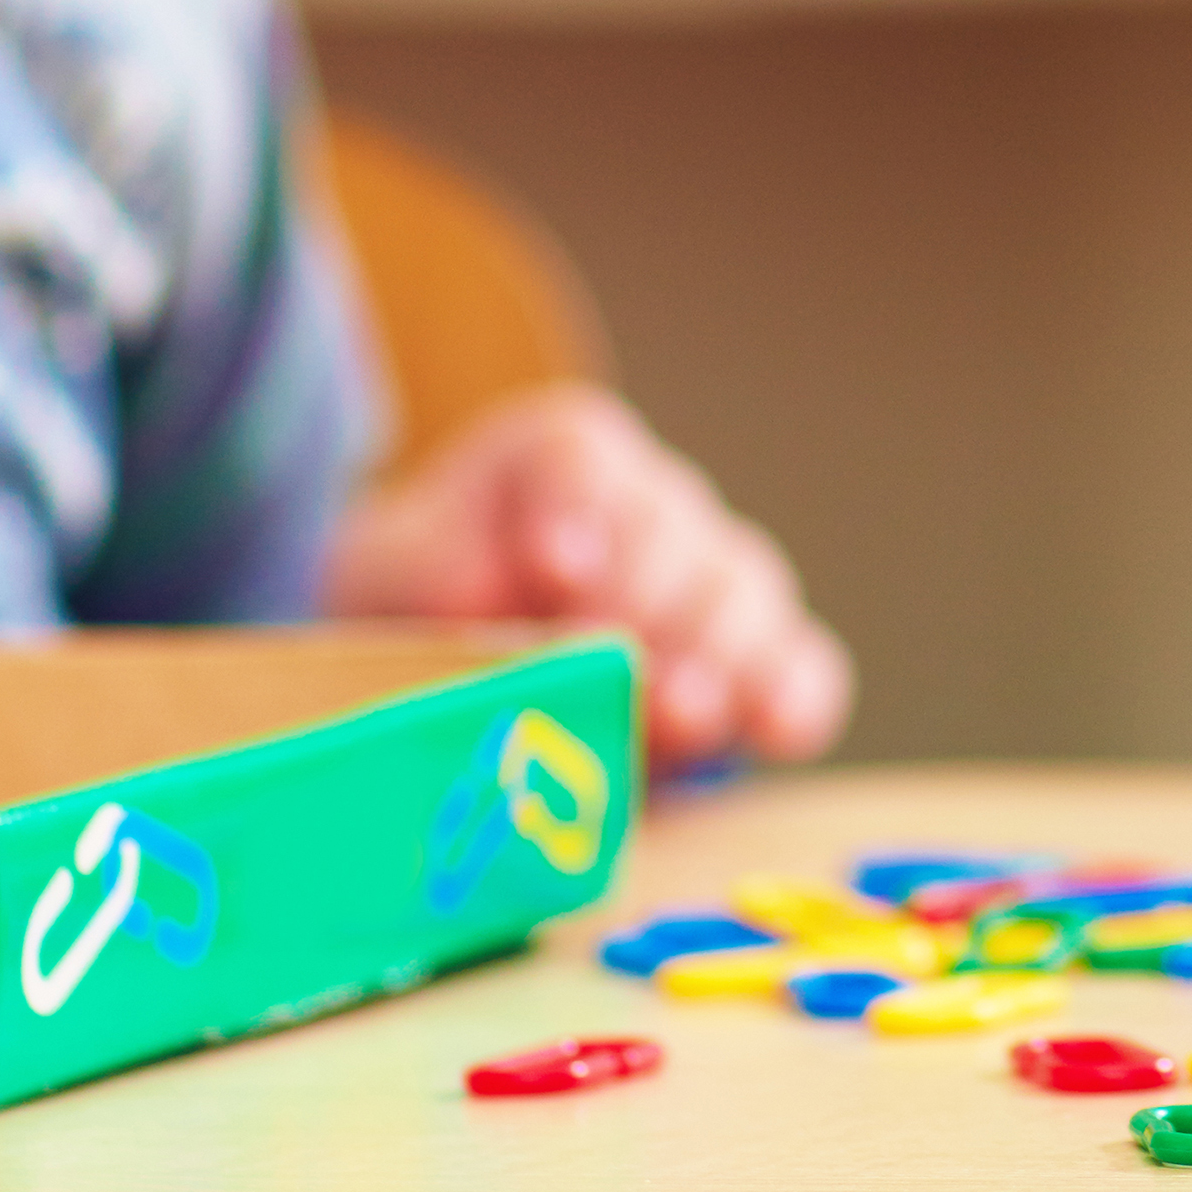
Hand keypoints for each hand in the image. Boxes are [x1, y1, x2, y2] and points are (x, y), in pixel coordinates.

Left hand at [324, 382, 849, 771]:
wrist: (442, 668)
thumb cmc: (415, 607)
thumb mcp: (390, 576)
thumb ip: (435, 574)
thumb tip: (491, 600)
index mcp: (557, 457)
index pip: (582, 460)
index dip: (578, 510)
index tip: (556, 569)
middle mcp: (651, 501)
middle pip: (675, 525)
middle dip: (647, 597)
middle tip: (619, 658)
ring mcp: (714, 578)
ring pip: (745, 588)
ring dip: (718, 653)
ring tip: (681, 713)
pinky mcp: (754, 663)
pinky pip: (801, 666)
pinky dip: (792, 697)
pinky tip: (775, 734)